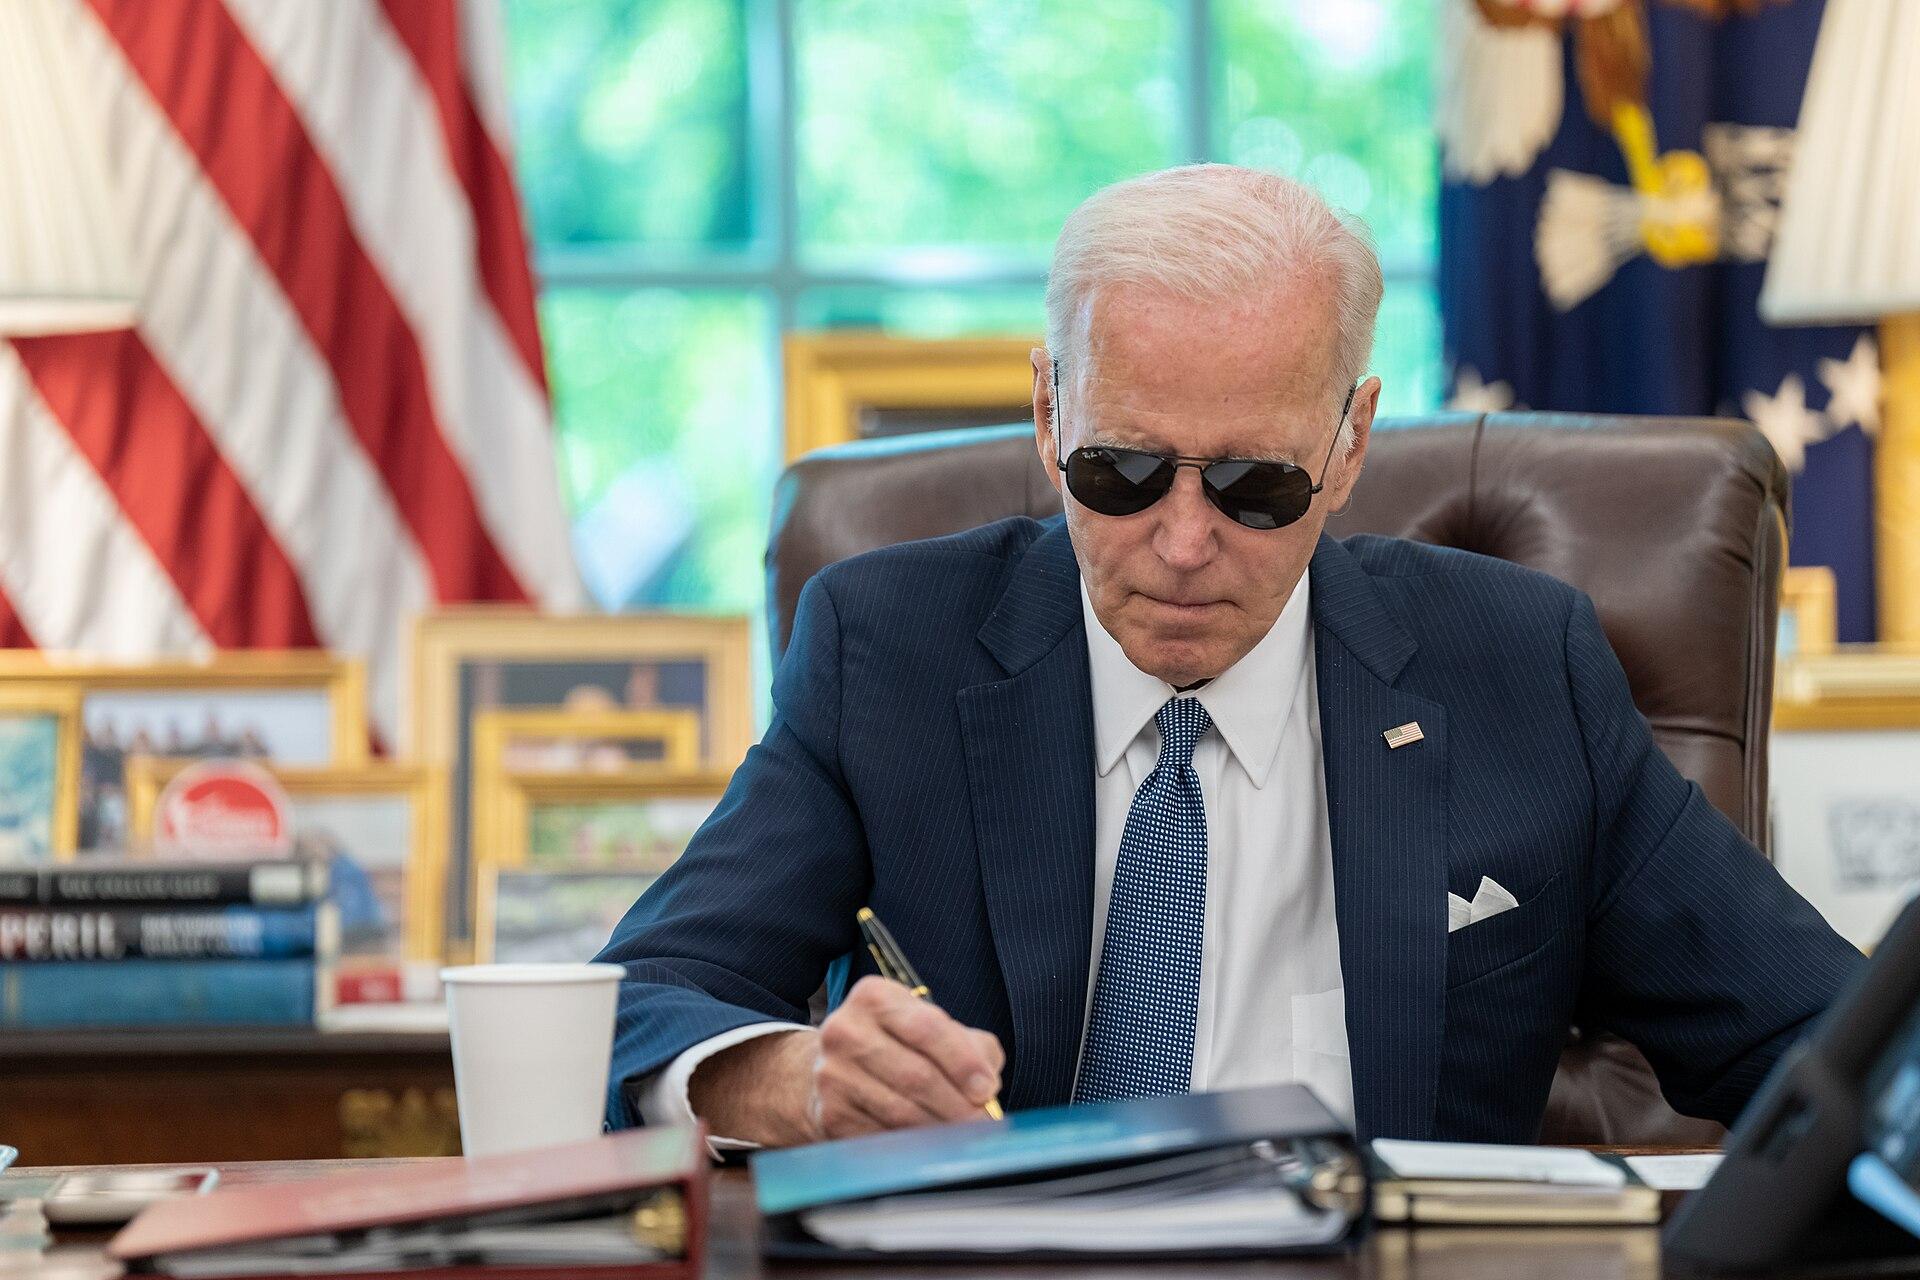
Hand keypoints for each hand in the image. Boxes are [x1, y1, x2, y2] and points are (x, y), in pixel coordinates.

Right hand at [686, 976, 1003, 1145]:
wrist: (833, 1071)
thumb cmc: (898, 1046)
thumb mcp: (931, 1026)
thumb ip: (970, 1046)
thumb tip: (986, 1085)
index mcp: (874, 997)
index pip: (927, 1028)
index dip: (963, 1062)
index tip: (987, 1088)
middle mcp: (846, 1030)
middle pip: (915, 1076)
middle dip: (958, 1105)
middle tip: (983, 1123)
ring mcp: (833, 1075)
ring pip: (901, 1112)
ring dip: (942, 1131)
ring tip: (965, 1136)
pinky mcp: (831, 1115)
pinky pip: (884, 1137)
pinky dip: (916, 1147)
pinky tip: (933, 1146)